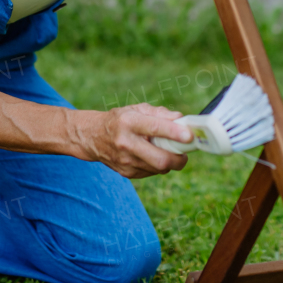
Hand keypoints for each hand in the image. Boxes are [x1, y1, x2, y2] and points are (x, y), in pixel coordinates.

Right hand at [78, 103, 192, 178]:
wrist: (92, 137)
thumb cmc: (120, 120)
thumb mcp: (137, 109)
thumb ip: (160, 113)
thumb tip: (181, 119)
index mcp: (129, 122)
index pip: (155, 128)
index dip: (175, 133)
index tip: (190, 136)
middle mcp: (126, 143)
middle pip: (160, 159)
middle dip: (178, 159)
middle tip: (185, 153)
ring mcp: (125, 161)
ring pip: (159, 169)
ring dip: (169, 162)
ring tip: (167, 151)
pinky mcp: (126, 173)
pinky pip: (151, 173)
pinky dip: (158, 166)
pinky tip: (152, 156)